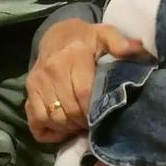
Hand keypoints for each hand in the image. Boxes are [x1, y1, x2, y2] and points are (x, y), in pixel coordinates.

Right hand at [26, 20, 144, 142]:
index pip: (84, 93)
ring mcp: (37, 81)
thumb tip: (137, 49)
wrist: (56, 35)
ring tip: (81, 125)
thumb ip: (120, 42)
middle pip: (69, 109)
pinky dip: (49, 130)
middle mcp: (51, 69)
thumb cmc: (85, 39)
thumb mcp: (105, 34)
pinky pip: (36, 119)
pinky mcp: (29, 90)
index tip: (104, 116)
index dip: (94, 110)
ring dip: (69, 127)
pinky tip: (62, 128)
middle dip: (84, 121)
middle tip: (94, 123)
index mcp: (73, 55)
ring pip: (52, 117)